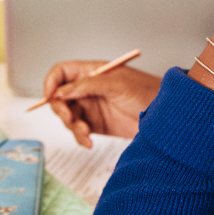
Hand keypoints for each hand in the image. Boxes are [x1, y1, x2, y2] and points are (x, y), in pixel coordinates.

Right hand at [41, 61, 161, 146]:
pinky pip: (79, 131)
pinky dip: (80, 137)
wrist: (163, 115)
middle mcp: (88, 88)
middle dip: (61, 110)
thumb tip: (60, 91)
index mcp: (92, 72)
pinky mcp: (96, 125)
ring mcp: (92, 107)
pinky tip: (88, 142)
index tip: (50, 97)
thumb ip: (87, 86)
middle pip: (60, 97)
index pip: (62, 72)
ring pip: (68, 116)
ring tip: (85, 132)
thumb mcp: (115, 84)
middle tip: (70, 119)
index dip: (51, 82)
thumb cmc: (145, 91)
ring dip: (72, 126)